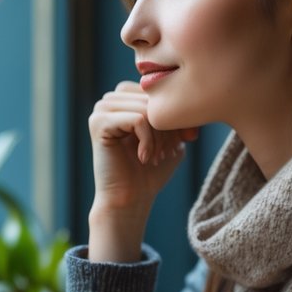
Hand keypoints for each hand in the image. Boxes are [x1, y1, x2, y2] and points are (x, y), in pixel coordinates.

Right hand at [88, 82, 196, 260]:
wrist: (130, 199)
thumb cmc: (150, 171)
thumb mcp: (172, 137)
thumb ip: (178, 115)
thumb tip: (194, 97)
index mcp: (125, 98)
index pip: (159, 91)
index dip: (175, 115)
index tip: (181, 141)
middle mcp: (110, 99)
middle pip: (152, 99)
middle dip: (168, 126)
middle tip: (167, 153)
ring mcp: (101, 110)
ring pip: (146, 109)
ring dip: (159, 136)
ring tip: (156, 157)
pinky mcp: (98, 123)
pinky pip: (137, 119)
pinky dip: (148, 140)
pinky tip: (144, 157)